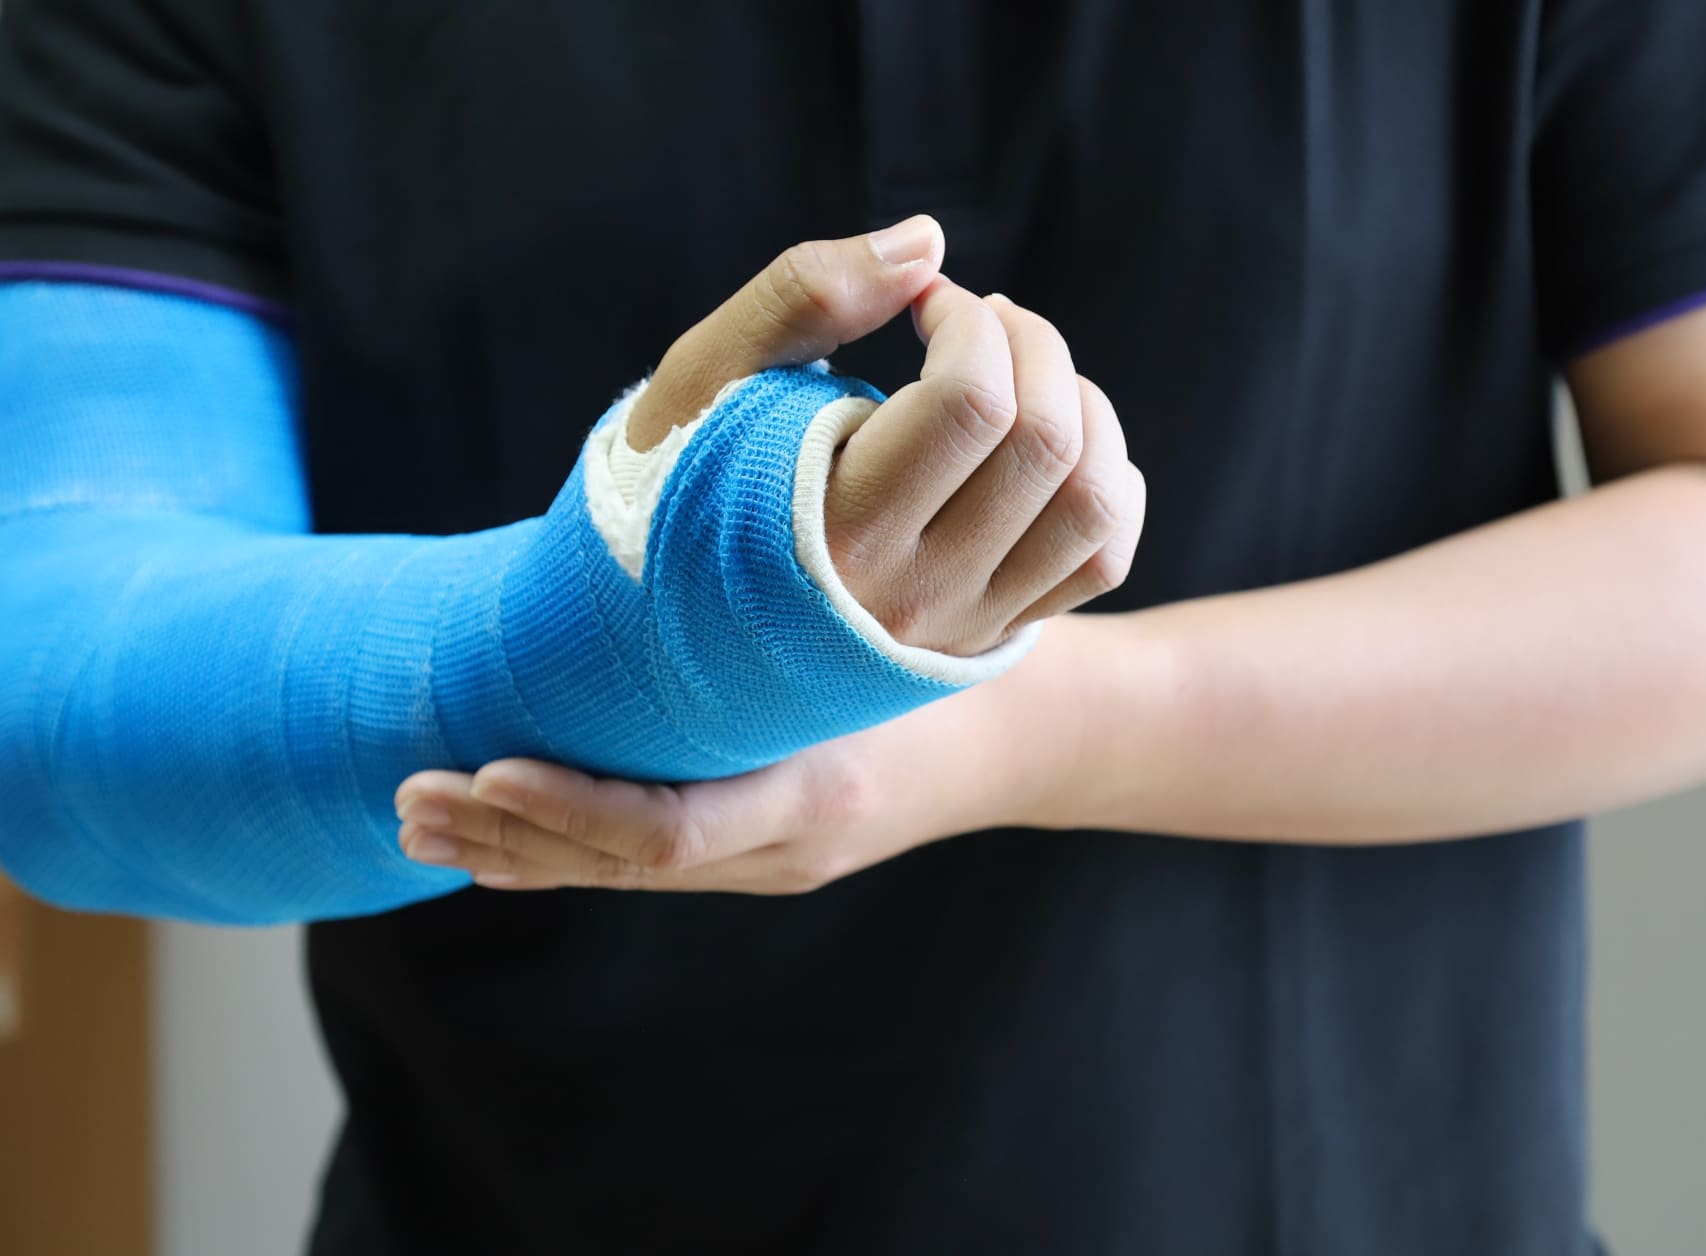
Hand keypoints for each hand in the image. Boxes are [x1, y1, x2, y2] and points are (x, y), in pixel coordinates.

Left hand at [390, 618, 1097, 892]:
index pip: (668, 830)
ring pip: (625, 874)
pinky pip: (650, 865)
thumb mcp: (900, 602)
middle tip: (410, 795)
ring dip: (521, 850)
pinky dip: (569, 849)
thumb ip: (813, 554)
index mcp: (818, 785)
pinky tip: (505, 839)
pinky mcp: (766, 851)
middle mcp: (788, 843)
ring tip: (426, 821)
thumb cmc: (967, 649)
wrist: (1035, 734)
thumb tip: (689, 499)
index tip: (485, 771)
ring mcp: (775, 861)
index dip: (569, 808)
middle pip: (622, 868)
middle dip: (510, 838)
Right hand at [629, 217, 1145, 655]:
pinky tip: (1047, 448)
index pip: (970, 401)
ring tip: (1018, 379)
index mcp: (833, 530)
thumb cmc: (679, 484)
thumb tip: (931, 243)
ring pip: (1092, 502)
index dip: (965, 318)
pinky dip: (1106, 482)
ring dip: (1082, 408)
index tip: (920, 305)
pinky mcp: (992, 635)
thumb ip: (805, 295)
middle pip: (1044, 442)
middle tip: (975, 323)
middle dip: (1029, 344)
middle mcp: (911, 594)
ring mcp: (962, 623)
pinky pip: (1103, 559)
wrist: (666, 634)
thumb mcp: (707, 380)